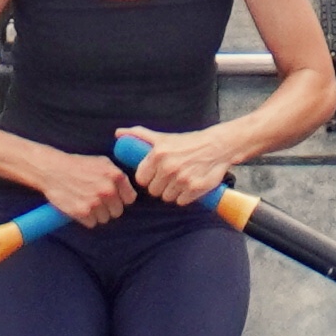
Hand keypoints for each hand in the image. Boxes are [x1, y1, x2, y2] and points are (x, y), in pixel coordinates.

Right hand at [35, 149, 136, 226]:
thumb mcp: (101, 163)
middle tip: (94, 199)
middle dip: (108, 208)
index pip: (129, 198)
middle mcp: (108, 189)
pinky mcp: (83, 212)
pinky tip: (78, 206)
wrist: (52, 169)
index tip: (112, 197)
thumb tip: (128, 190)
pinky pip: (92, 223)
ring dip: (96, 214)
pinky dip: (85, 218)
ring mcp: (96, 202)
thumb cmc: (77, 165)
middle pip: (117, 211)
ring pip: (105, 219)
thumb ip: (116, 175)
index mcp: (115, 176)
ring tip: (85, 201)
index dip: (121, 199)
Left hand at [125, 128, 243, 213]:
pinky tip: (189, 185)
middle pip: (153, 190)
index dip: (148, 178)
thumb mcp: (163, 137)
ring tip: (180, 180)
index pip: (142, 179)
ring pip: (166, 197)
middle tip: (170, 176)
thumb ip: (139, 135)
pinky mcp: (195, 189)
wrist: (217, 146)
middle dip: (160, 185)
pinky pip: (181, 202)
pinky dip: (185, 196)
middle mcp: (169, 167)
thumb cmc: (188, 142)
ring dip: (172, 192)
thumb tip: (118, 133)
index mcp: (158, 154)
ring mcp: (182, 179)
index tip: (155, 174)